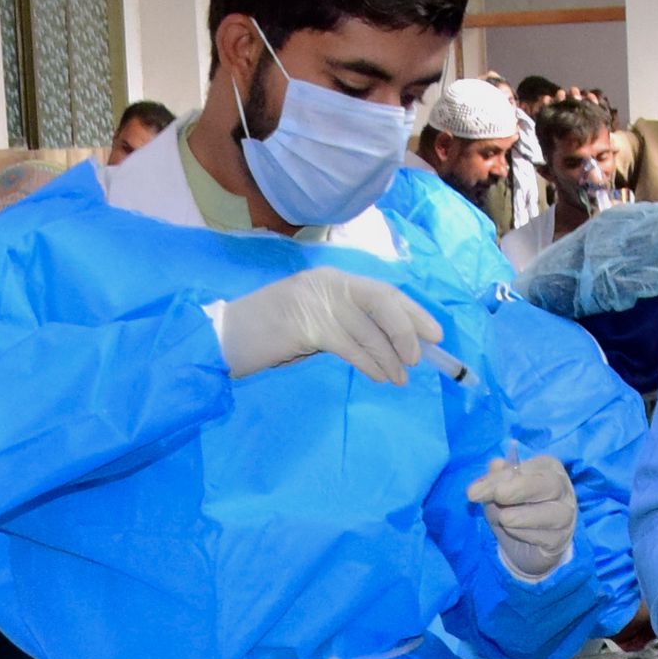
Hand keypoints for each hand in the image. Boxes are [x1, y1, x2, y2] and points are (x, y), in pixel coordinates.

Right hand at [215, 268, 442, 386]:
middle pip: (383, 300)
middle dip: (409, 328)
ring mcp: (317, 302)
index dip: (413, 312)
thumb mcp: (312, 322)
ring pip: (370, 328)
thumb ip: (344, 324)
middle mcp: (328, 284)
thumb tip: (388, 345)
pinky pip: (351, 345)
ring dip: (390, 357)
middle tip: (421, 357)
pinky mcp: (308, 325)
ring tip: (400, 379)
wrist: (222, 337)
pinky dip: (370, 362)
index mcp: (331, 280)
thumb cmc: (266, 335)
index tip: (435, 333)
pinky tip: (379, 376)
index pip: (383, 291)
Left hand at [468, 452, 576, 581]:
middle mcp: (561, 489)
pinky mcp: (560, 539)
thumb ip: (495, 480)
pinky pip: (548, 536)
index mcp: (547, 468)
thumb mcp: (498, 494)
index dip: (501, 477)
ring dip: (524, 515)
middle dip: (521, 488)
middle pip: (549, 484)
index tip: (474, 491)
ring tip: (503, 518)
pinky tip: (510, 531)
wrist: (525, 546)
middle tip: (498, 495)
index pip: (527, 468)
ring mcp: (565, 515)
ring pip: (553, 512)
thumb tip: (496, 465)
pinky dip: (526, 533)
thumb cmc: (513, 509)